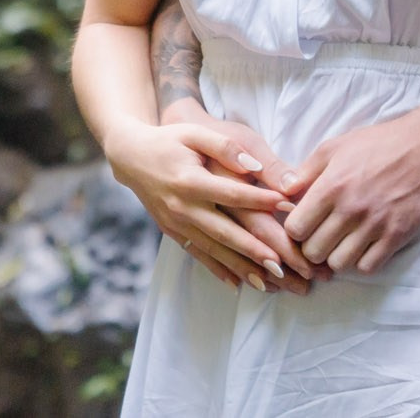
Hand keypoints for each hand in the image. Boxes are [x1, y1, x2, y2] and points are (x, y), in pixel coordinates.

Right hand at [102, 117, 296, 291]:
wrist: (131, 157)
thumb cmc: (169, 141)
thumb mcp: (195, 134)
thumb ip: (224, 147)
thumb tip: (253, 166)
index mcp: (190, 180)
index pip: (232, 194)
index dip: (261, 200)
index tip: (288, 207)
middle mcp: (182, 207)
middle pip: (224, 232)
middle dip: (253, 250)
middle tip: (282, 265)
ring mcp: (175, 224)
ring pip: (213, 250)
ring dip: (240, 267)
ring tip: (267, 282)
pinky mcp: (172, 232)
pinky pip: (197, 254)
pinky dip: (218, 270)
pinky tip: (237, 284)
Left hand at [281, 100, 419, 274]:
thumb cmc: (379, 144)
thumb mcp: (335, 147)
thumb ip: (305, 171)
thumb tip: (282, 192)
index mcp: (332, 185)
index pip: (295, 228)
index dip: (295, 229)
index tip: (303, 223)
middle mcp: (351, 209)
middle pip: (313, 251)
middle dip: (312, 246)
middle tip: (321, 235)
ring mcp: (375, 225)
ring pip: (338, 264)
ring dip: (336, 256)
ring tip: (341, 241)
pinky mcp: (397, 236)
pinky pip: (367, 267)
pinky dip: (361, 261)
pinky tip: (363, 245)